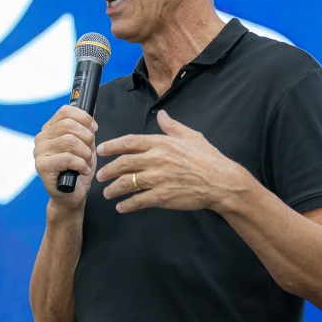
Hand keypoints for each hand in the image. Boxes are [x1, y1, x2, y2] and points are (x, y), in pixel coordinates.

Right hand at [34, 105, 97, 210]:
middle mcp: (42, 138)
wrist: (72, 195)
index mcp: (50, 129)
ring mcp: (39, 152)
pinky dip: (81, 164)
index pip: (65, 111)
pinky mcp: (42, 167)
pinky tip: (82, 170)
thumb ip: (85, 126)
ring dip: (85, 153)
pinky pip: (68, 158)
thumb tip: (92, 106)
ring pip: (70, 141)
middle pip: (69, 125)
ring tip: (86, 163)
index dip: (84, 117)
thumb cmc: (77, 170)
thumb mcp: (85, 144)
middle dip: (87, 138)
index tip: (94, 128)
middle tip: (90, 151)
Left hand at [96, 110, 243, 213]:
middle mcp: (156, 159)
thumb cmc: (209, 159)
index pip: (129, 142)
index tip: (101, 149)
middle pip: (123, 163)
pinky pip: (138, 201)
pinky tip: (121, 207)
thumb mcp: (192, 136)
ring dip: (113, 189)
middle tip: (100, 175)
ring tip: (107, 193)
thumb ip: (172, 126)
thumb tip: (161, 114)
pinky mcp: (162, 196)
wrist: (222, 182)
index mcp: (161, 143)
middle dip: (107, 170)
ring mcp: (158, 179)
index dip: (112, 145)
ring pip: (126, 183)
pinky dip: (127, 205)